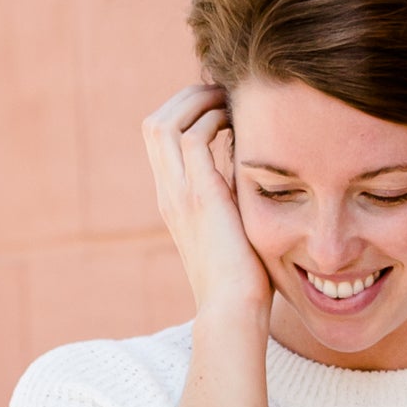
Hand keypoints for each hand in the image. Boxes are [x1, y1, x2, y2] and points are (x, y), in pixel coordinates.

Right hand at [144, 85, 270, 322]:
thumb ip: (231, 202)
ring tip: (229, 101)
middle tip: (222, 95)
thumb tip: (252, 178)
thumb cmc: (242, 282)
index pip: (161, 141)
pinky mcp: (199, 197)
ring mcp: (178, 194)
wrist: (233, 311)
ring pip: (164, 123)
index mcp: (173, 201)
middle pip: (154, 124)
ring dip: (197, 102)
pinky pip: (194, 137)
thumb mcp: (231, 231)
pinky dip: (214, 120)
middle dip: (186, 99)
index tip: (219, 109)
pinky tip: (240, 125)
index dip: (185, 114)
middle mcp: (168, 193)